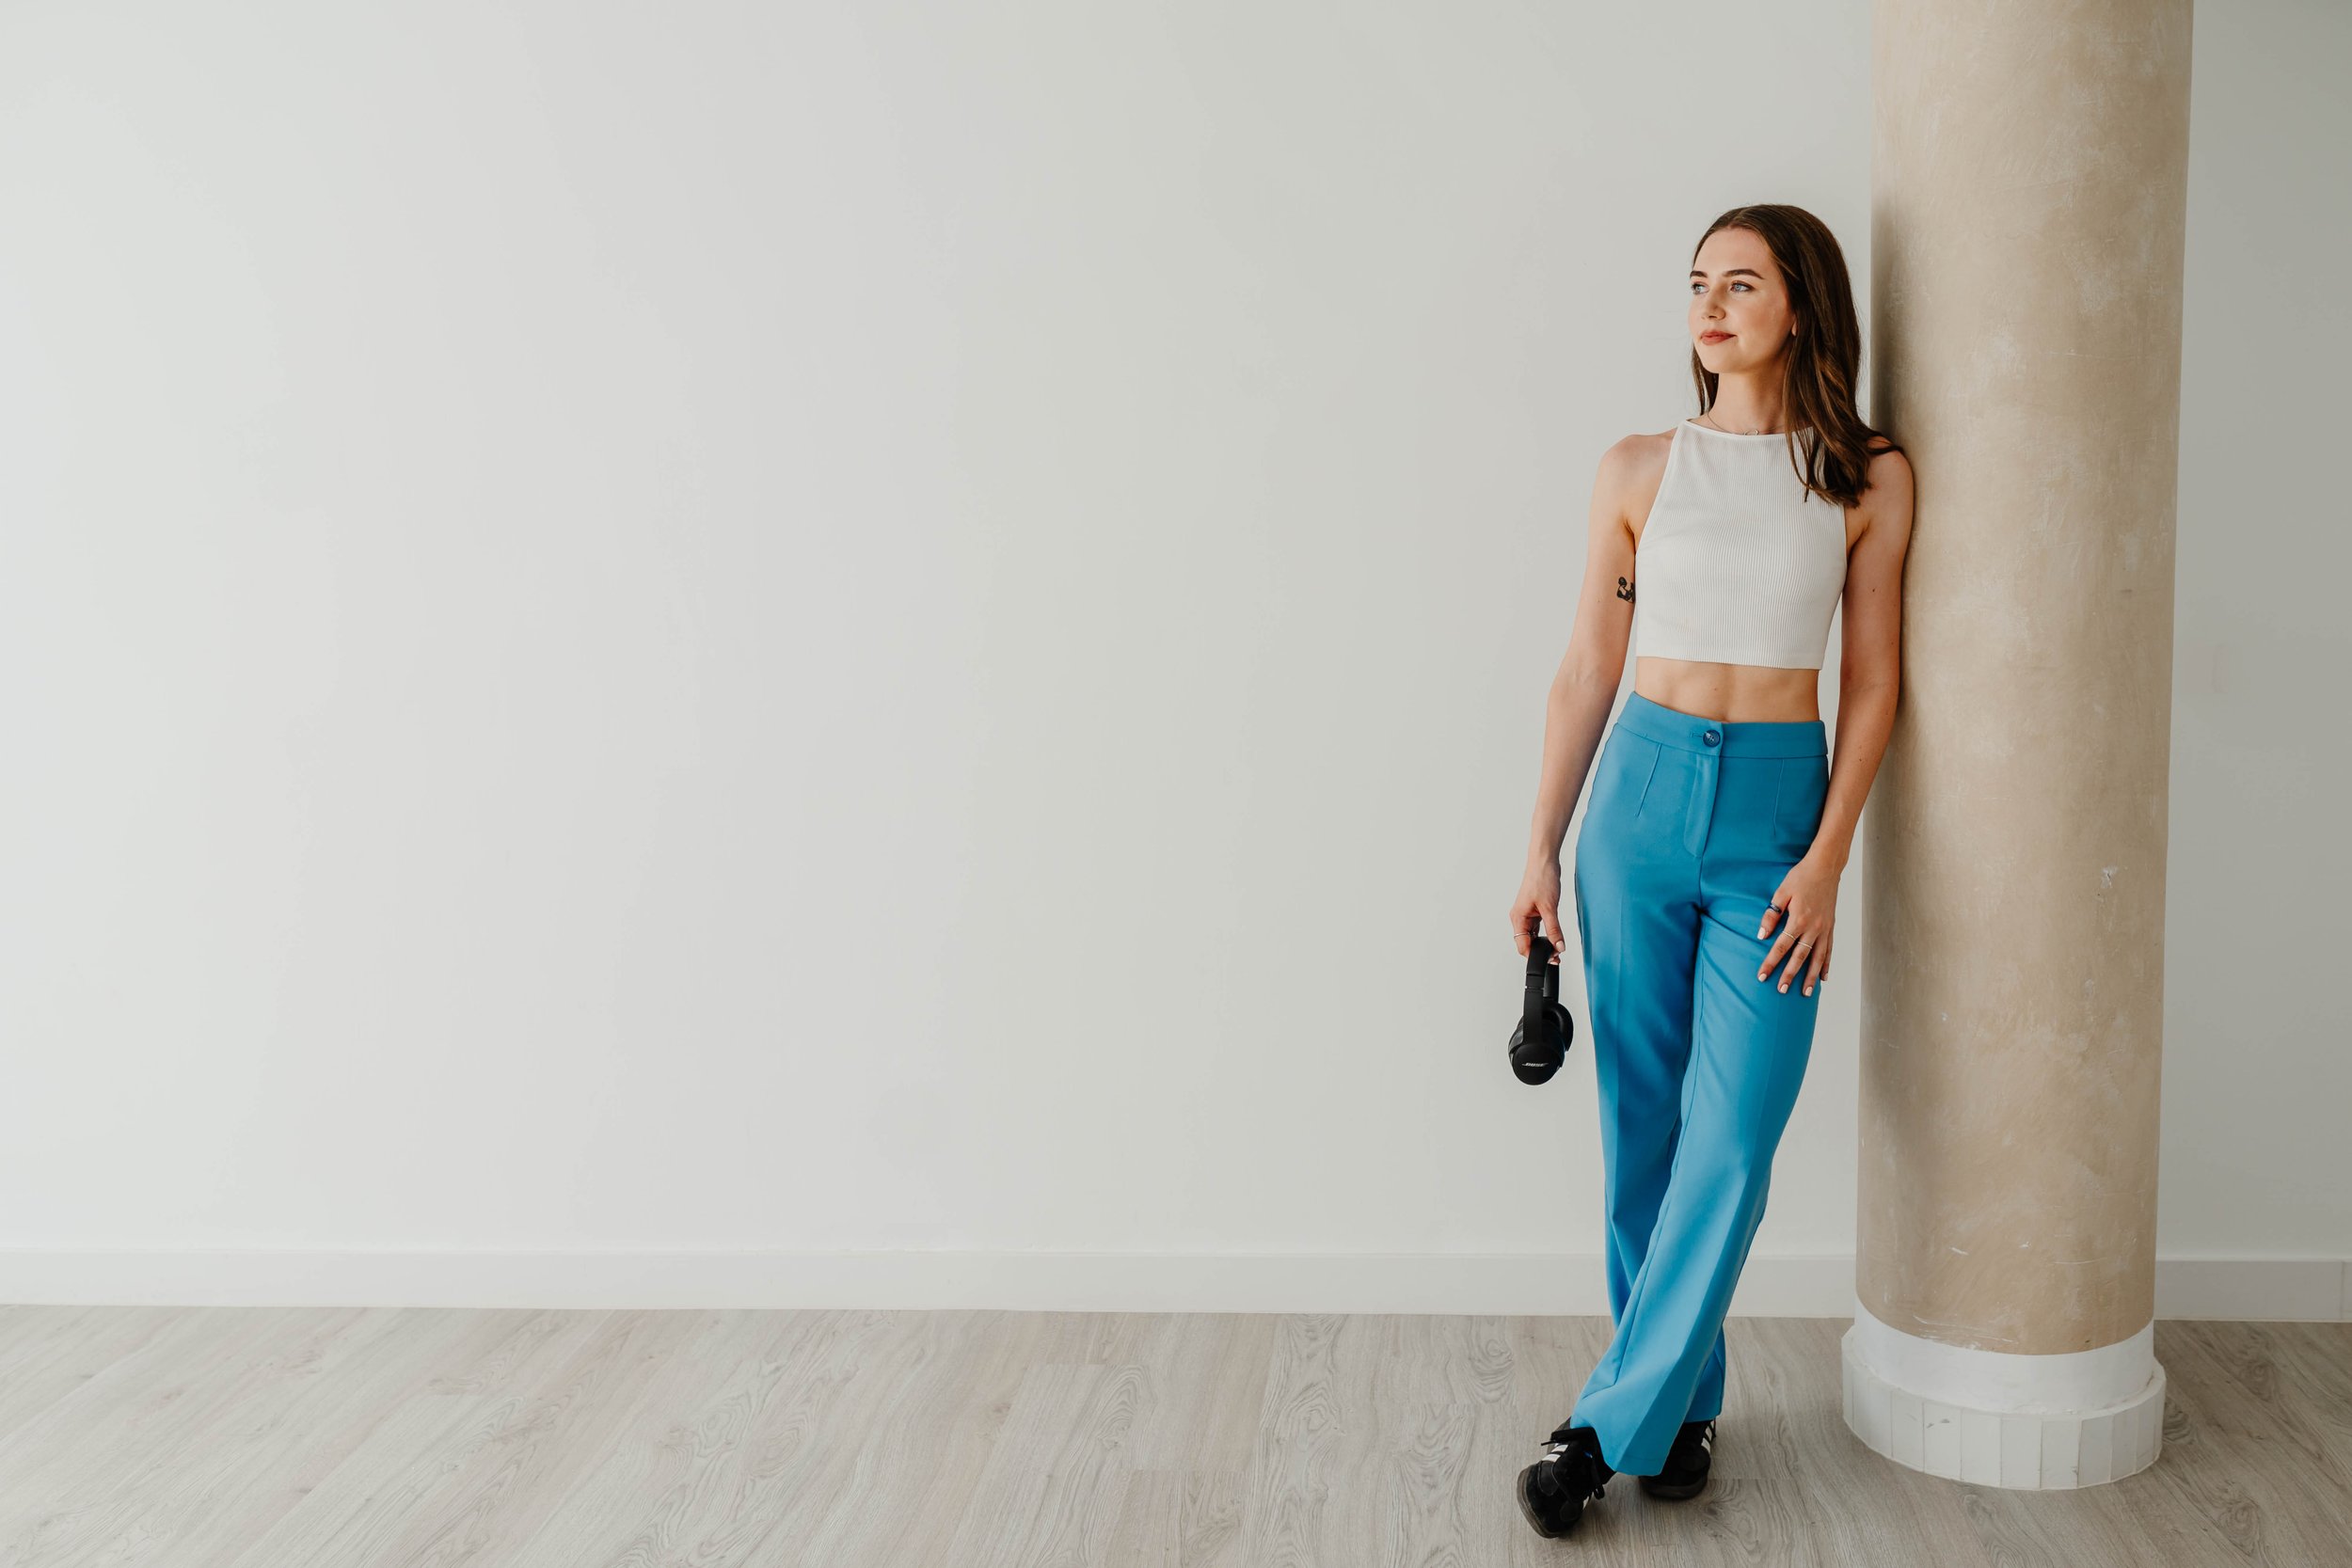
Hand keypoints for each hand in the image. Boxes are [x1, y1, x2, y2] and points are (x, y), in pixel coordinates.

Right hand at [1511, 863, 1566, 963]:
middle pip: (1527, 943)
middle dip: (1540, 951)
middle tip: (1557, 955)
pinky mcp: (1535, 910)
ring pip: (1533, 936)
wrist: (1545, 861)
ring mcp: (1527, 914)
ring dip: (1544, 942)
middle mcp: (1520, 917)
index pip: (1523, 945)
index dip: (1535, 955)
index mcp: (1518, 918)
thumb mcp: (1550, 908)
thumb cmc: (1541, 878)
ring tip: (1557, 945)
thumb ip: (1554, 930)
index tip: (1550, 959)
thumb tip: (1559, 947)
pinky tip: (1555, 934)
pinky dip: (1547, 933)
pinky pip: (1538, 927)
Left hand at [1756, 853, 1837, 995]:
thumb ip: (1771, 915)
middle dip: (1790, 975)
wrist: (1825, 868)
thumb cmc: (1800, 878)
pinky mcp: (1831, 927)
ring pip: (1817, 958)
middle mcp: (1813, 928)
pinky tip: (1824, 978)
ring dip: (1811, 977)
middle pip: (1799, 957)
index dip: (1770, 962)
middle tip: (1781, 990)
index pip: (1781, 947)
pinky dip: (1827, 965)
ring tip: (1806, 993)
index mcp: (1798, 919)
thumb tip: (1761, 936)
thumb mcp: (1781, 893)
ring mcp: (1825, 929)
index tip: (1762, 976)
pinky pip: (1829, 950)